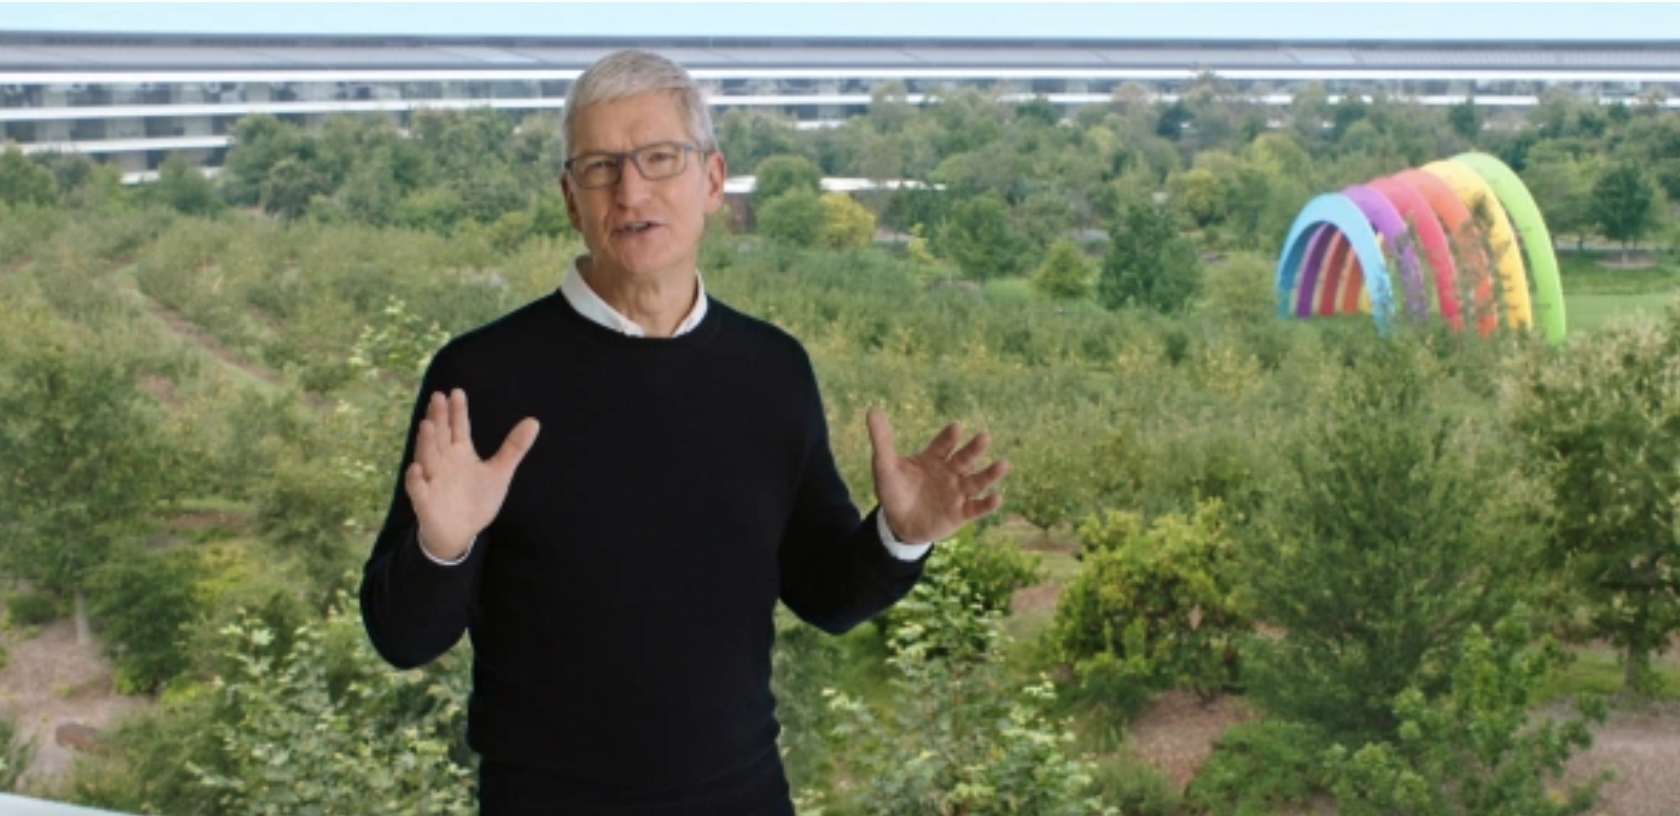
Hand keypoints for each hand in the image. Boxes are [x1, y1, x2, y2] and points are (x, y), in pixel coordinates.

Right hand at [405, 389, 539, 560]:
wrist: (460, 532)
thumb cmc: (476, 499)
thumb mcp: (499, 472)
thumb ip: (514, 447)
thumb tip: (534, 421)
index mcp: (461, 453)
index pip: (458, 428)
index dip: (458, 411)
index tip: (457, 392)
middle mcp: (444, 462)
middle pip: (440, 436)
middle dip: (439, 418)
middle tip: (438, 397)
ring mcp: (432, 480)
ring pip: (427, 457)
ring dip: (426, 442)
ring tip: (427, 424)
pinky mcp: (424, 500)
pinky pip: (418, 488)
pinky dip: (416, 479)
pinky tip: (417, 468)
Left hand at [866, 409, 1008, 543]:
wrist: (898, 523)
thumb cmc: (894, 490)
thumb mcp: (884, 467)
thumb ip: (882, 441)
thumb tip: (872, 411)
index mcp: (933, 458)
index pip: (943, 444)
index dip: (949, 436)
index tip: (956, 427)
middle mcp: (950, 472)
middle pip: (965, 458)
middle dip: (974, 449)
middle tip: (984, 436)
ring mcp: (957, 492)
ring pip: (977, 481)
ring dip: (990, 474)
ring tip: (1003, 464)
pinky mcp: (960, 513)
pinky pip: (976, 508)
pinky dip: (987, 504)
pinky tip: (997, 497)